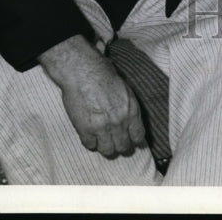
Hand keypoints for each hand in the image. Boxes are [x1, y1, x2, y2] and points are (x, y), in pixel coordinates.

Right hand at [39, 35, 144, 156]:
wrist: (83, 71)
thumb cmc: (103, 74)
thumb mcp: (125, 89)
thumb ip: (128, 107)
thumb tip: (129, 122)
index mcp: (131, 110)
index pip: (138, 136)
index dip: (134, 140)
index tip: (130, 139)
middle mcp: (119, 121)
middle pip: (123, 146)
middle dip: (120, 145)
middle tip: (115, 141)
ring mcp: (102, 128)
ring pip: (108, 150)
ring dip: (105, 146)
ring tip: (102, 140)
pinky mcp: (85, 130)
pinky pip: (90, 145)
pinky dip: (90, 141)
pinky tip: (89, 134)